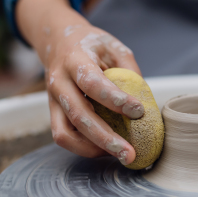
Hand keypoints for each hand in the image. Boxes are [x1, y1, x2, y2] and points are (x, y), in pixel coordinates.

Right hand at [16, 0, 143, 164]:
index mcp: (74, 60)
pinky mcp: (53, 113)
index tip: (139, 112)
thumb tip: (145, 101)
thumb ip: (129, 69)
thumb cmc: (91, 45)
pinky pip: (64, 137)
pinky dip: (85, 147)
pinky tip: (107, 148)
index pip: (92, 83)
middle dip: (106, 138)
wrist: (58, 41)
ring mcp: (53, 101)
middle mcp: (59, 82)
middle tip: (130, 154)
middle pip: (79, 116)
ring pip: (66, 134)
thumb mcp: (113, 45)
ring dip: (93, 149)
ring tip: (120, 155)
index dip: (114, 100)